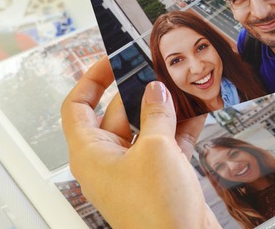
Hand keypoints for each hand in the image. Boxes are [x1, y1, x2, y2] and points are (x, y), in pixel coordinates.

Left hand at [61, 57, 218, 227]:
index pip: (77, 107)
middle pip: (117, 113)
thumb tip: (155, 91)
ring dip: (164, 109)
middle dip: (139, 92)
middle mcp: (108, 161)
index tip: (111, 60)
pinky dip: (180, 128)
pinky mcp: (159, 178)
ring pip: (145, 128)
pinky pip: (166, 144)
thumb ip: (156, 114)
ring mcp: (134, 170)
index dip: (92, 79)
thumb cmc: (155, 215)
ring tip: (180, 89)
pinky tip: (197, 112)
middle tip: (157, 72)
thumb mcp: (156, 150)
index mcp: (90, 154)